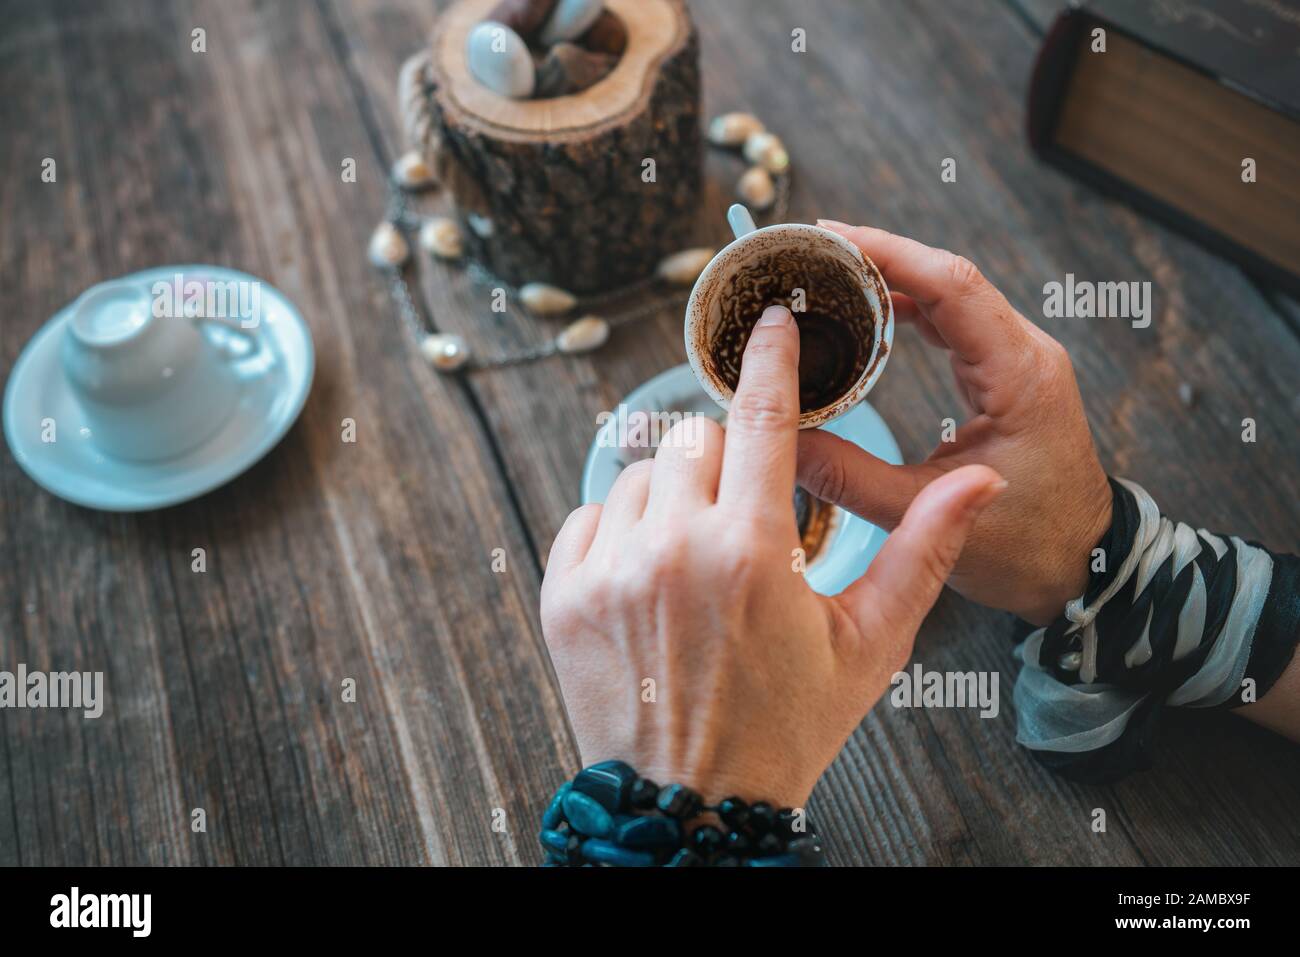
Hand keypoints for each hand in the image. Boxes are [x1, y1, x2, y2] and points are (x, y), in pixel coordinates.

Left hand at [540, 305, 1004, 806]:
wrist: (693, 806)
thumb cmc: (789, 726)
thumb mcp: (871, 645)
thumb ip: (923, 551)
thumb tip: (980, 484)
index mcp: (751, 552)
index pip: (758, 416)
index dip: (770, 359)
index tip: (772, 321)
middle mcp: (671, 550)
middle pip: (695, 439)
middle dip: (727, 459)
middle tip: (747, 515)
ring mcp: (608, 572)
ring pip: (640, 473)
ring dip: (675, 495)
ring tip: (701, 556)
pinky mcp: (563, 596)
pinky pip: (589, 516)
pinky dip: (621, 530)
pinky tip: (652, 575)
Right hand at [799, 222, 1113, 624]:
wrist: (1081, 568)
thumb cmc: (1024, 547)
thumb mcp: (925, 512)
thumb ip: (849, 476)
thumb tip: (780, 444)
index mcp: (1018, 375)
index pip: (951, 286)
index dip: (887, 253)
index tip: (827, 238)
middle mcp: (1024, 353)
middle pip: (947, 278)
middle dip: (877, 256)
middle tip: (809, 251)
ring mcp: (1015, 361)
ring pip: (948, 295)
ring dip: (889, 277)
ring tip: (823, 273)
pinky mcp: (1003, 375)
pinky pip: (951, 322)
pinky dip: (906, 307)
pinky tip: (861, 311)